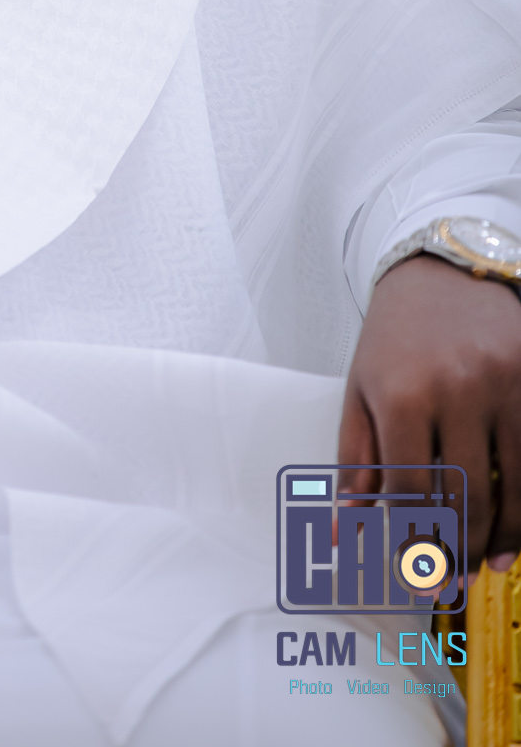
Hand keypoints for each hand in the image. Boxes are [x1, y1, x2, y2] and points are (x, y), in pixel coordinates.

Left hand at [337, 254, 520, 572]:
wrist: (440, 271)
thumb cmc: (394, 336)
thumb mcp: (361, 391)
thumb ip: (356, 463)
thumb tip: (346, 531)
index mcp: (402, 395)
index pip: (411, 490)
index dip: (415, 538)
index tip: (418, 569)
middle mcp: (454, 390)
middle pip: (466, 495)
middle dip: (461, 548)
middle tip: (457, 578)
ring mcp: (501, 383)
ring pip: (513, 483)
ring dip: (505, 535)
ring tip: (493, 562)